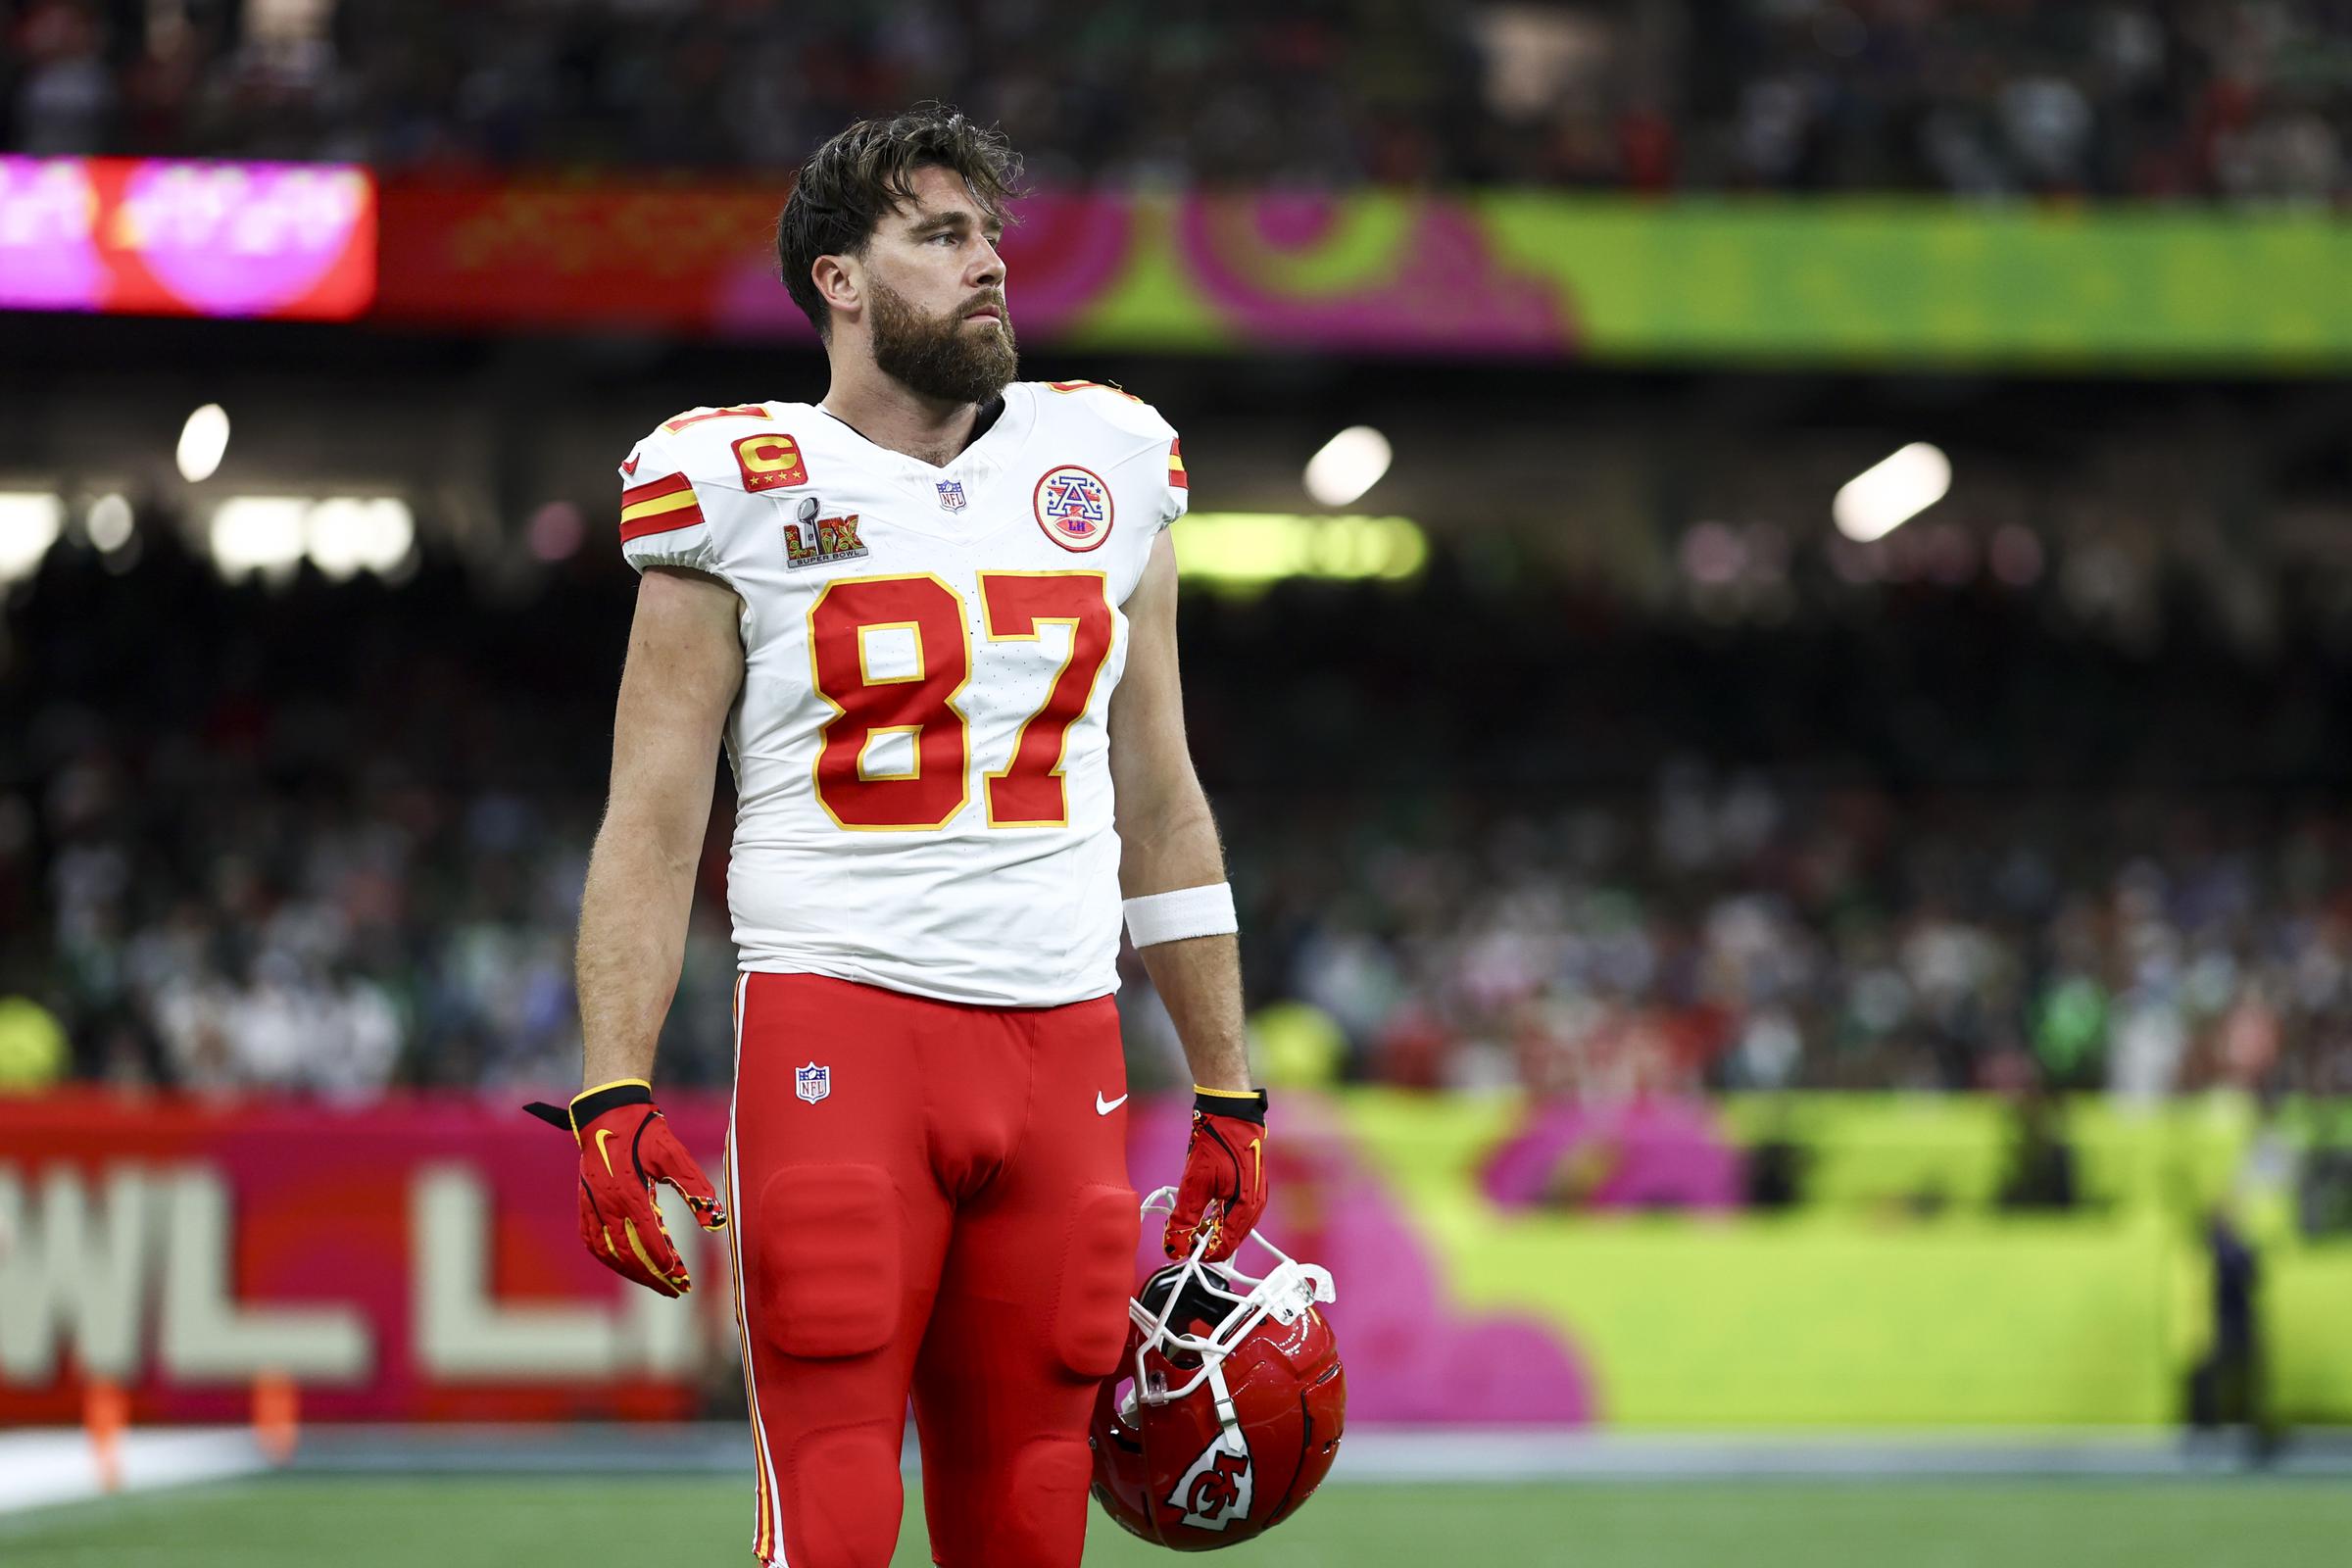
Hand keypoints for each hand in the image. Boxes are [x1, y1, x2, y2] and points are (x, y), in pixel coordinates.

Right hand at [525, 1079, 727, 1295]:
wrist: (608, 1112)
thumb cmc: (645, 1131)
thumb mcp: (674, 1154)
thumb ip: (696, 1188)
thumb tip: (716, 1221)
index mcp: (630, 1192)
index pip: (648, 1239)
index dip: (665, 1262)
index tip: (682, 1279)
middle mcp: (607, 1203)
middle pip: (628, 1253)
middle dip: (653, 1276)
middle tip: (676, 1290)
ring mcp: (593, 1205)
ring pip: (608, 1252)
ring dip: (631, 1272)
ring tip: (655, 1283)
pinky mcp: (585, 1203)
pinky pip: (591, 1240)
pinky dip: (607, 1258)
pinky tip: (623, 1265)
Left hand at [1163, 1086, 1267, 1262]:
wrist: (1230, 1115)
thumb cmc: (1216, 1143)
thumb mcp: (1194, 1184)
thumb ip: (1184, 1219)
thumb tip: (1174, 1246)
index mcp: (1245, 1208)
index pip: (1224, 1248)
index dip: (1200, 1252)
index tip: (1182, 1246)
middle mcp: (1256, 1206)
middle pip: (1230, 1240)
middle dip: (1206, 1240)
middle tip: (1183, 1231)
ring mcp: (1257, 1197)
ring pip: (1233, 1228)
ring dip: (1212, 1229)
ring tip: (1192, 1219)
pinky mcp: (1253, 1189)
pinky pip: (1237, 1214)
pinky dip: (1220, 1217)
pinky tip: (1206, 1208)